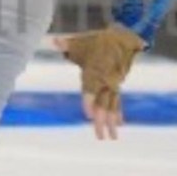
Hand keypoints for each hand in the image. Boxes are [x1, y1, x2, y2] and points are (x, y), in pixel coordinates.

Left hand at [53, 24, 144, 140]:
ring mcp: (113, 84)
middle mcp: (105, 81)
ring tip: (111, 137)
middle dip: (101, 120)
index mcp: (94, 71)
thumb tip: (52, 41)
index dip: (88, 102)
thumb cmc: (98, 41)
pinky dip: (118, 112)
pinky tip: (119, 125)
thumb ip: (66, 44)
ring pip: (111, 106)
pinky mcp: (117, 85)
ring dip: (111, 122)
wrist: (123, 38)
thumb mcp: (81, 41)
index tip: (88, 114)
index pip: (90, 89)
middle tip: (100, 136)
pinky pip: (118, 101)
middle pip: (102, 103)